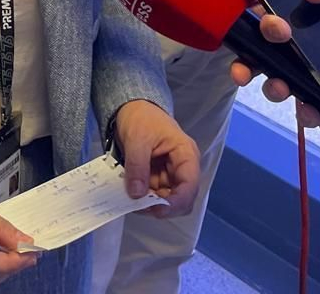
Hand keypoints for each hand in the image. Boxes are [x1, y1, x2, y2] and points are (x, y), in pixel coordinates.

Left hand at [112, 100, 200, 216]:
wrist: (131, 108)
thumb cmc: (141, 118)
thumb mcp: (137, 139)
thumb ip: (137, 166)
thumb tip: (136, 195)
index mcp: (186, 155)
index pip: (190, 186)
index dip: (176, 203)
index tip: (157, 211)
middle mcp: (183, 168)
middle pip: (181, 199)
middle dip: (162, 207)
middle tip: (138, 207)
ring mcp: (170, 174)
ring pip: (167, 200)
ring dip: (150, 204)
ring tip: (130, 201)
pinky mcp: (158, 177)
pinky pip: (154, 194)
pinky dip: (143, 198)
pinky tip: (130, 195)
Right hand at [228, 0, 319, 126]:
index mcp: (306, 3)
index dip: (248, 0)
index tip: (258, 11)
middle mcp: (304, 34)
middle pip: (260, 44)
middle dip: (247, 51)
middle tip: (268, 43)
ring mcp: (317, 64)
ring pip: (277, 76)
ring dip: (268, 83)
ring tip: (279, 86)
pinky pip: (310, 105)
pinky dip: (304, 110)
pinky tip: (308, 109)